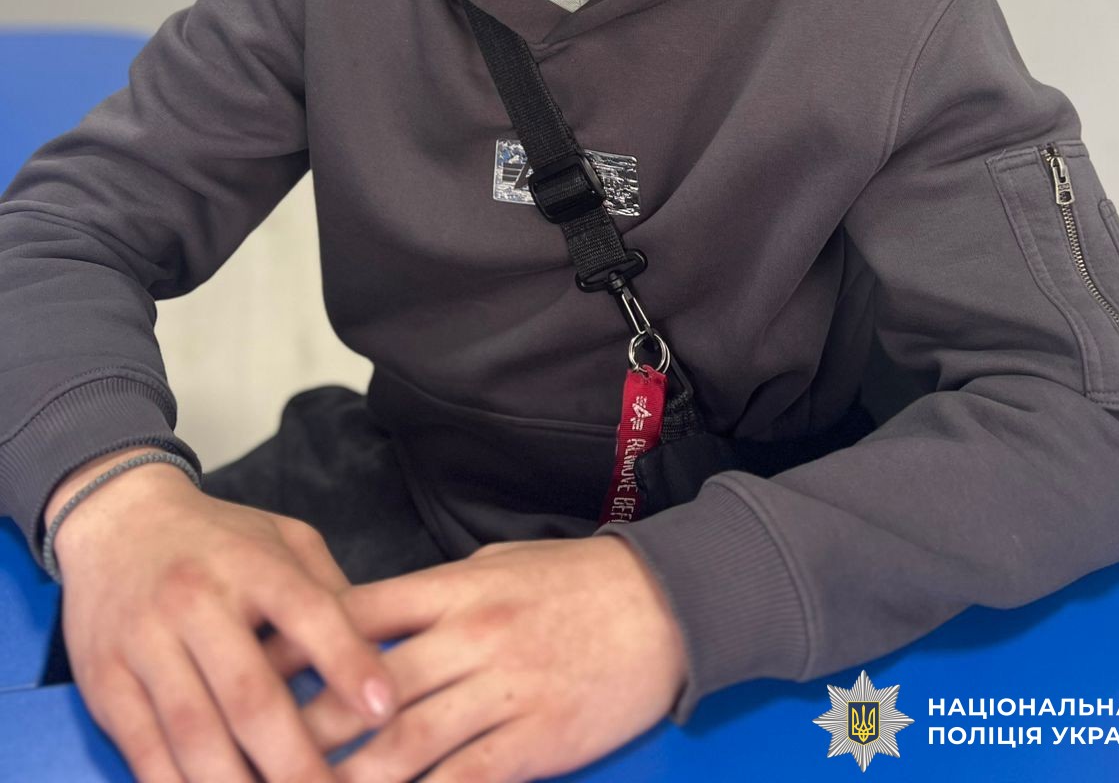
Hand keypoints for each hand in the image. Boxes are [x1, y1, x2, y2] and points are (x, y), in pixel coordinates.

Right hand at [50, 457, 400, 780]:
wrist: (116, 520)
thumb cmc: (217, 539)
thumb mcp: (282, 538)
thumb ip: (327, 590)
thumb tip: (375, 656)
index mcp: (251, 563)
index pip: (308, 611)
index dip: (348, 661)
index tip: (384, 710)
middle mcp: (196, 601)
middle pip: (250, 694)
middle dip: (295, 760)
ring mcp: (145, 642)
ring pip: (195, 733)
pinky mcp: (105, 682)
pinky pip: (145, 750)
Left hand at [262, 533, 689, 780]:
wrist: (664, 604)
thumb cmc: (576, 581)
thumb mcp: (499, 563)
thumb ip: (435, 594)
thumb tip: (370, 617)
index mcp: (456, 587)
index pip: (357, 613)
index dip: (298, 646)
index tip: (246, 670)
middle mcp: (468, 637)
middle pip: (365, 686)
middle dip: (301, 726)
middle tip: (248, 752)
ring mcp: (501, 691)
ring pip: (403, 744)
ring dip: (345, 778)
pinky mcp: (533, 741)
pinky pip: (464, 781)